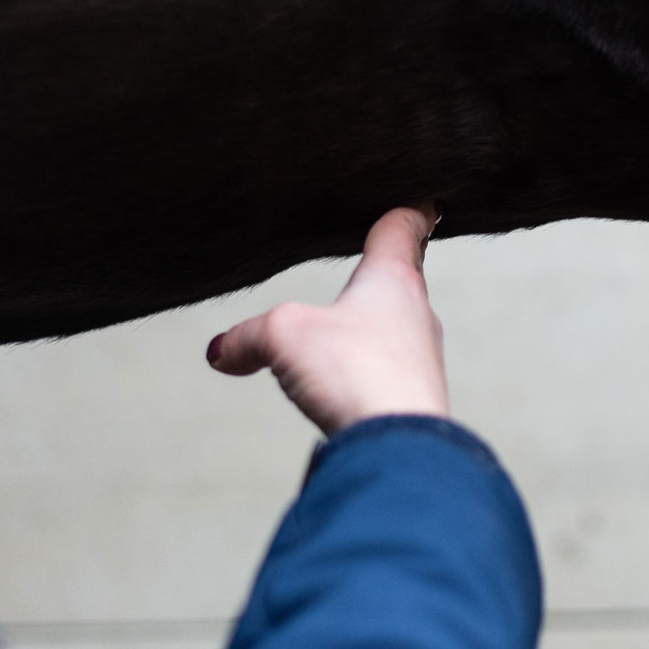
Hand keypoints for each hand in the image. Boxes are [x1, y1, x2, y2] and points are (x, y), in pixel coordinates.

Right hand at [208, 206, 449, 436]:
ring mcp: (420, 360)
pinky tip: (347, 383)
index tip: (427, 201)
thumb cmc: (355, 371)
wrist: (399, 446)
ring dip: (377, 324)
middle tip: (383, 255)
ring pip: (398, 329)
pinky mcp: (414, 400)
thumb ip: (249, 337)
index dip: (411, 209)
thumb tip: (221, 351)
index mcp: (393, 279)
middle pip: (405, 280)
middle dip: (391, 269)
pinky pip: (387, 373)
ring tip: (354, 323)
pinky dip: (367, 368)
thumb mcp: (284, 337)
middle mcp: (417, 314)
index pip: (404, 227)